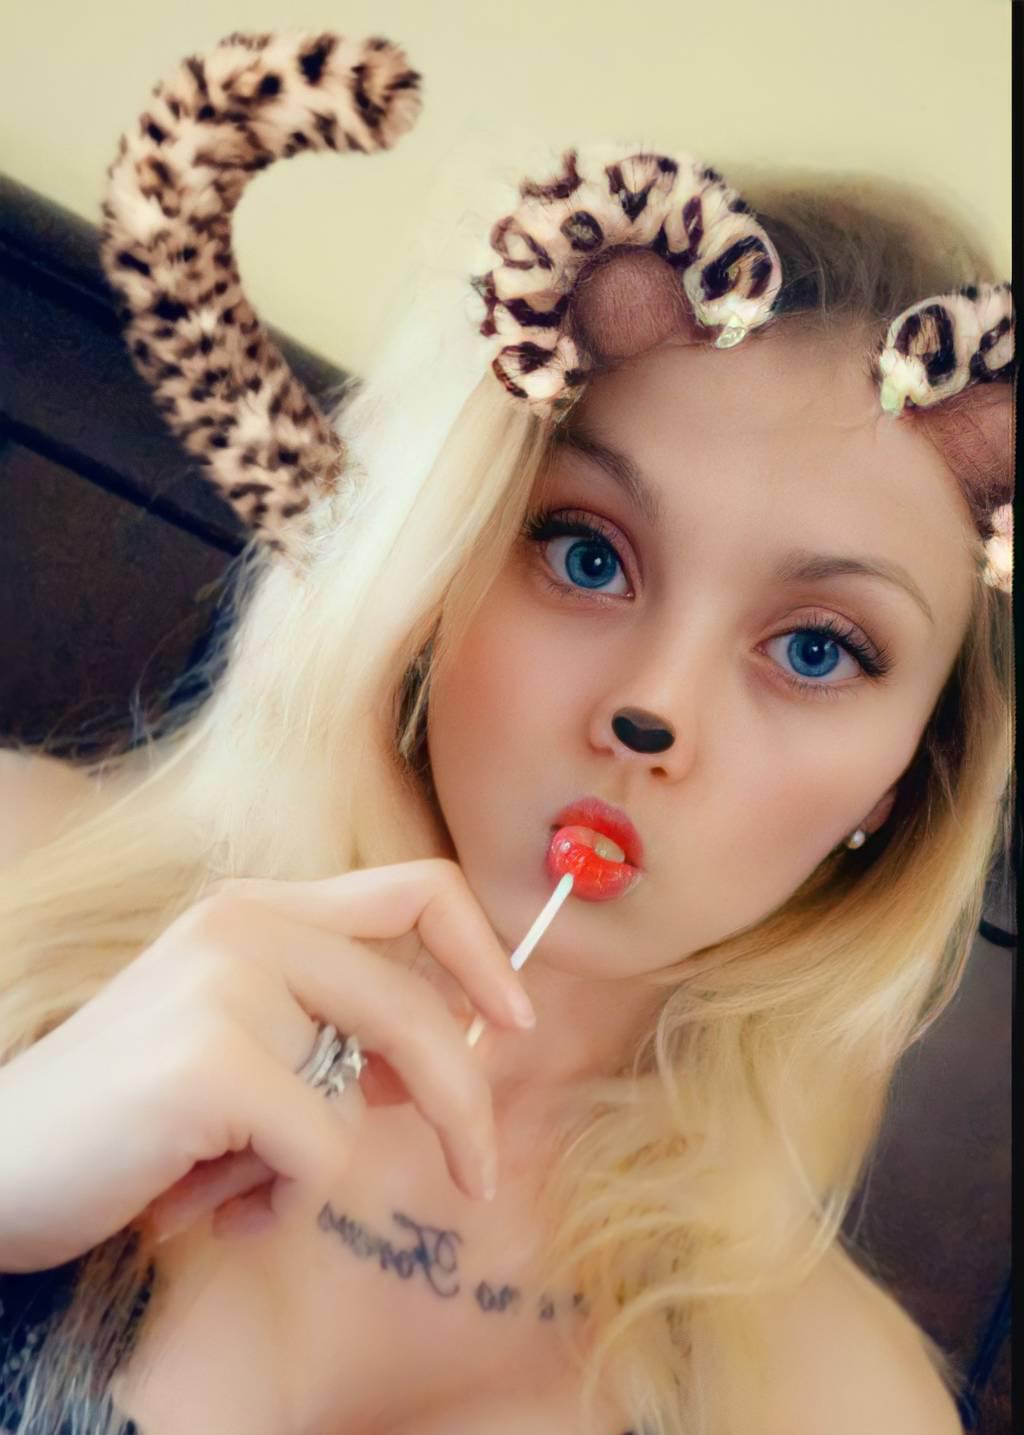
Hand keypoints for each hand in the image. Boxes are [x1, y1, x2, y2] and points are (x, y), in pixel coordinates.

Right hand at [0, 860, 534, 1271]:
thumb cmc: (130, 1115)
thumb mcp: (241, 1048)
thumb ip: (334, 1033)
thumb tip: (437, 1063)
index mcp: (260, 910)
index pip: (418, 888)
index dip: (486, 953)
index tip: (516, 1023)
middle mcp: (244, 925)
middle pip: (413, 1005)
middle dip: (463, 1104)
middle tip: (477, 1179)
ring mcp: (224, 985)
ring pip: (357, 1095)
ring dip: (308, 1166)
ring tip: (228, 1177)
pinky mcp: (209, 1061)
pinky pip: (318, 1150)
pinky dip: (277, 1199)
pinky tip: (202, 1200)